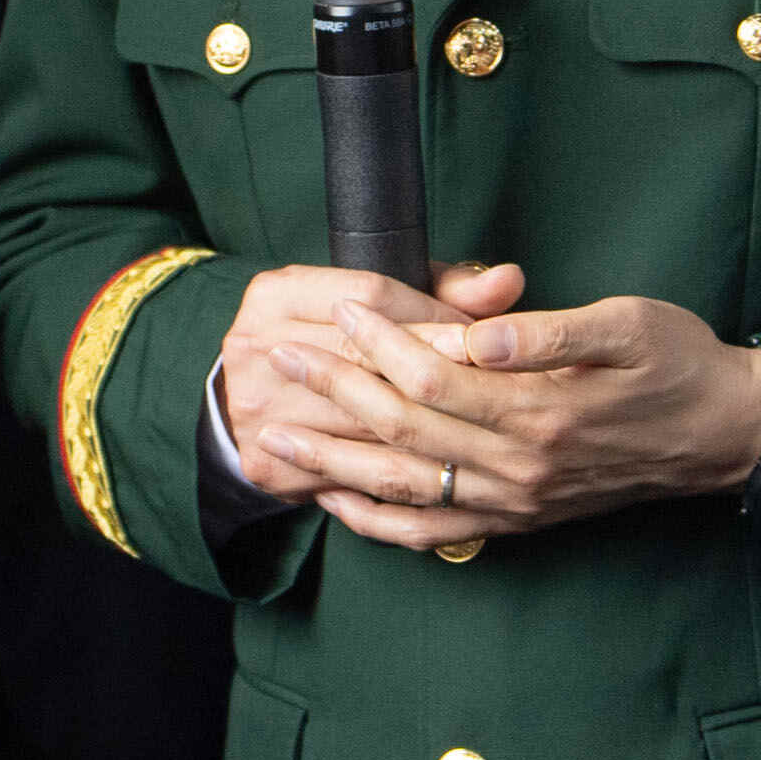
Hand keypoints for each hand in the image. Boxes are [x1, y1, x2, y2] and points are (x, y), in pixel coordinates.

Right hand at [214, 262, 485, 503]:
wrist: (252, 394)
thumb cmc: (327, 337)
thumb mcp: (372, 300)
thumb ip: (442, 289)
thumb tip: (508, 282)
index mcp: (275, 292)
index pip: (374, 295)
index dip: (436, 317)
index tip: (481, 337)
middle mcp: (254, 345)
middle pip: (367, 358)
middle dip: (437, 374)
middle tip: (492, 389)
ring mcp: (253, 406)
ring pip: (363, 422)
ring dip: (428, 431)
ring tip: (479, 432)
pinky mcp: (262, 462)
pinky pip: (345, 476)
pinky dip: (396, 476)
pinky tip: (439, 472)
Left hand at [255, 271, 760, 553]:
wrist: (724, 435)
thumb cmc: (679, 364)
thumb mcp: (629, 325)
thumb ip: (550, 332)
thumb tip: (481, 333)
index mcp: (543, 410)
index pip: (435, 377)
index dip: (380, 342)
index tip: (339, 308)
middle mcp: (520, 465)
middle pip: (405, 430)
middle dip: (333, 393)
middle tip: (275, 360)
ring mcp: (515, 500)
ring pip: (405, 486)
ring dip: (334, 461)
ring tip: (275, 435)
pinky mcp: (518, 520)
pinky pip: (433, 531)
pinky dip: (378, 520)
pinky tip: (336, 500)